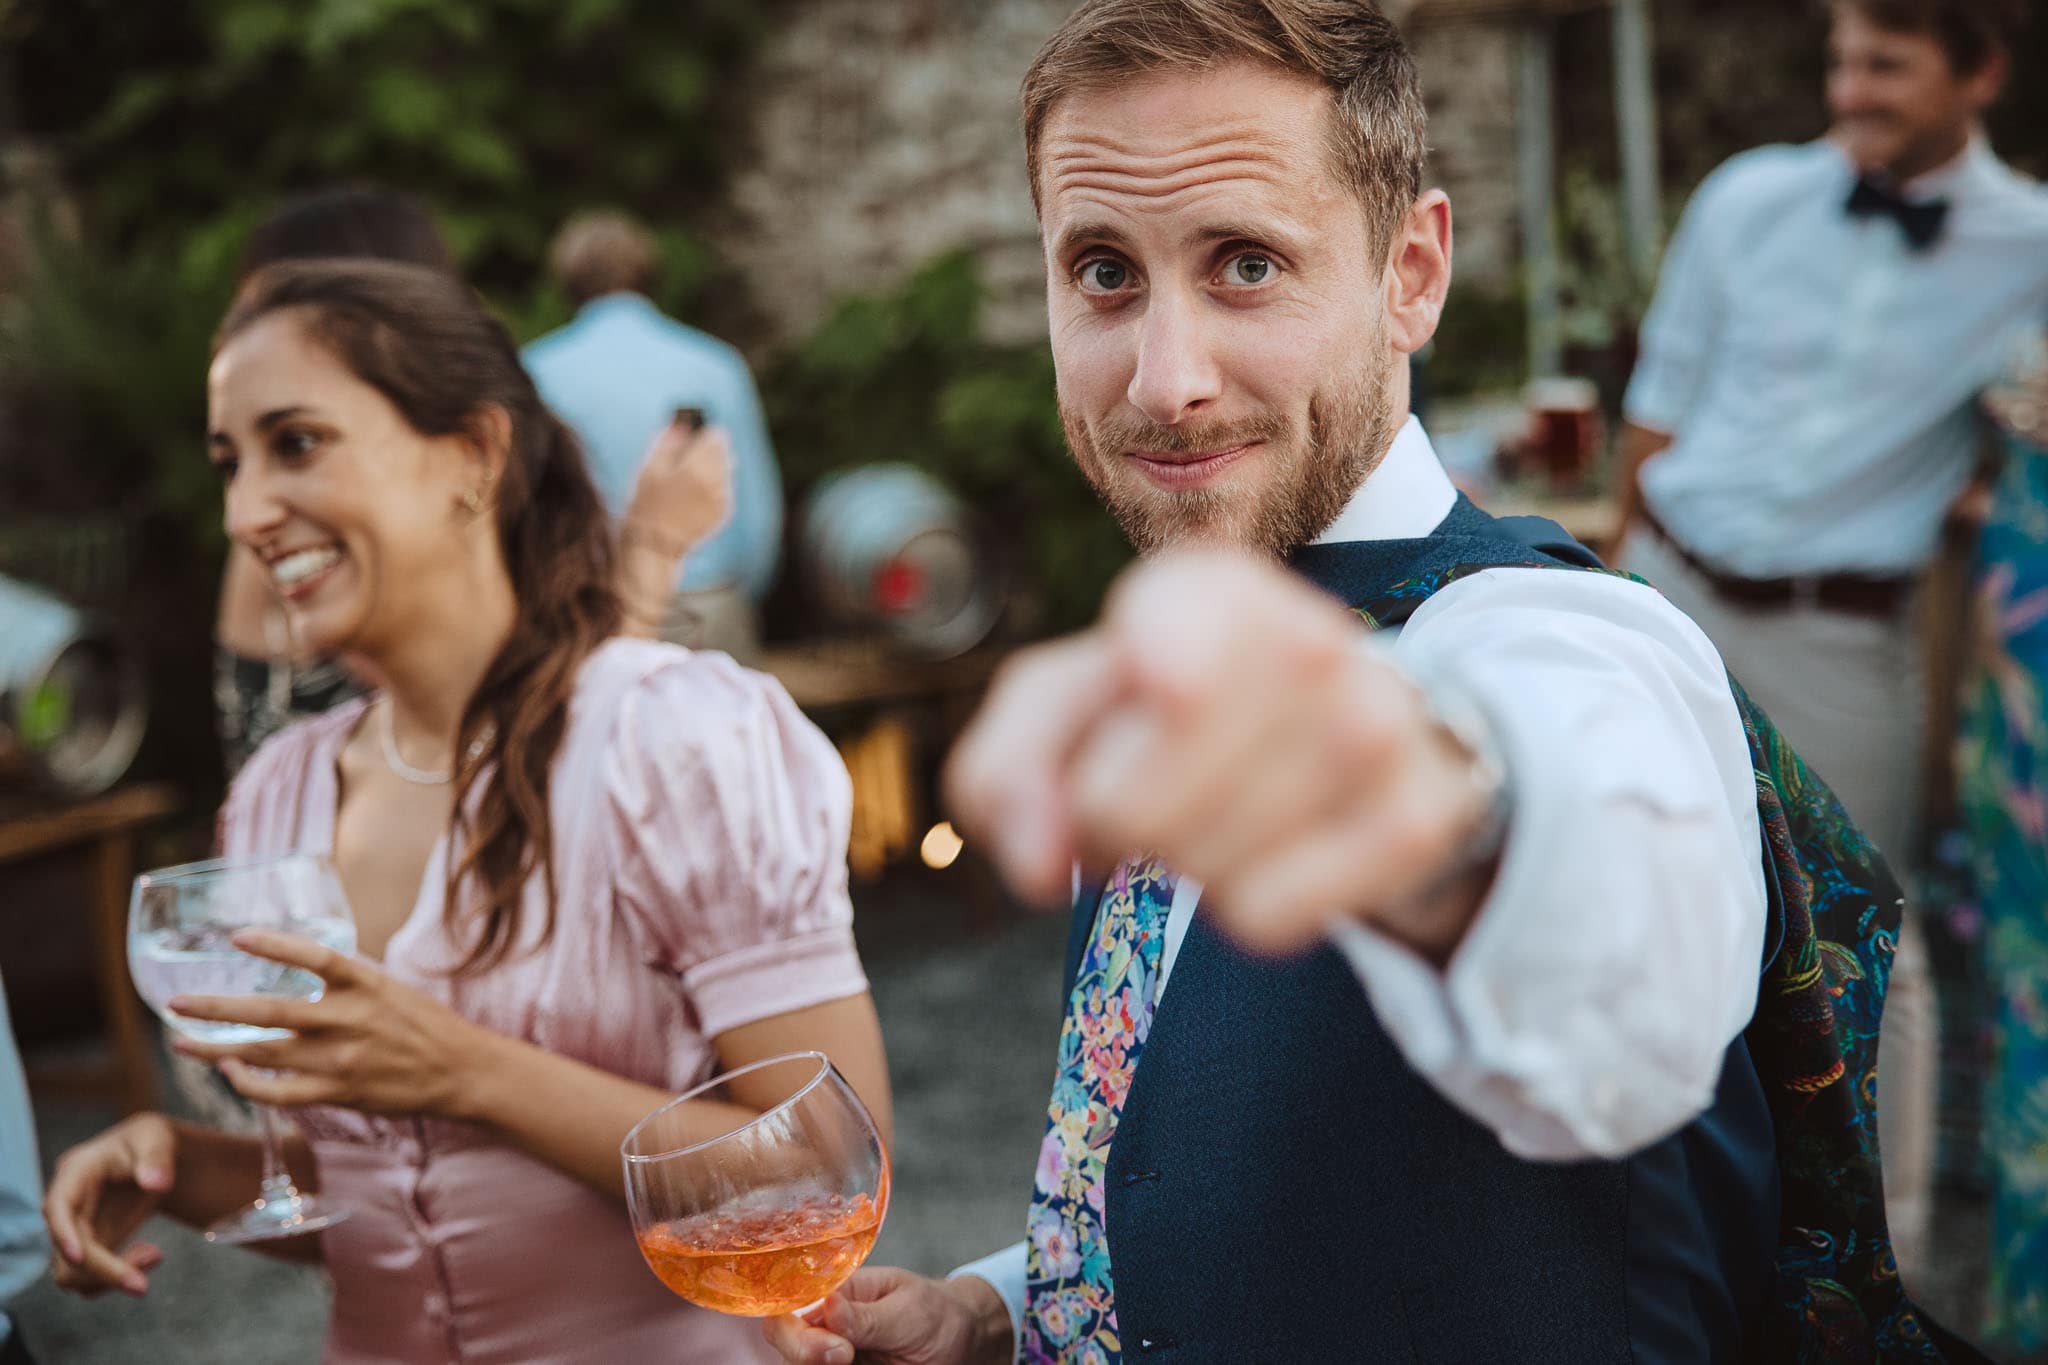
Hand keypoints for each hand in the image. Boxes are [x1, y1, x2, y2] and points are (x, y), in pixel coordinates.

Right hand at [44, 1114, 174, 1296]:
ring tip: (156, 1255)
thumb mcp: (156, 1137)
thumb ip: (157, 1158)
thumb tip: (156, 1185)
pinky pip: (90, 1277)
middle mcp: (68, 1206)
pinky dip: (118, 1276)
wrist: (150, 1156)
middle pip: (67, 1253)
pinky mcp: (89, 1247)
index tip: (79, 1258)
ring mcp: (75, 1230)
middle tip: (151, 1269)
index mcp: (76, 1173)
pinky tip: (151, 1255)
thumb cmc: (149, 1141)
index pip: (57, 1207)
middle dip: (105, 1271)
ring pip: (72, 1274)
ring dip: (111, 1277)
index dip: (62, 1233)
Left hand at [167, 929, 489, 1116]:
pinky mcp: (338, 1091)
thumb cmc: (425, 1024)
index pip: (316, 957)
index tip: (238, 937)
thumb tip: (303, 967)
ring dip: (215, 1048)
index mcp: (367, 984)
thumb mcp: (390, 988)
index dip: (276, 946)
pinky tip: (229, 1071)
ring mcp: (341, 1058)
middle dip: (216, 1008)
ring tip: (181, 1042)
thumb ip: (347, 982)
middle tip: (176, 1004)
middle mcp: (349, 1019)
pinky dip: (248, 1084)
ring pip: (263, 1054)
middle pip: (270, 1011)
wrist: (461, 1070)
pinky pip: (280, 1092)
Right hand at [625, 417, 732, 555]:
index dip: (705, 433)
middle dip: (709, 452)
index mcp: (697, 467)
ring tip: (687, 483)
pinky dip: (713, 489)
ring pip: (726, 471)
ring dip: (712, 470)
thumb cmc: (646, 503)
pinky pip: (724, 490)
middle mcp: (716, 482)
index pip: (717, 436)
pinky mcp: (724, 513)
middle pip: (724, 452)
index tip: (694, 437)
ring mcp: (723, 498)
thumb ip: (669, 439)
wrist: (654, 545)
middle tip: (688, 461)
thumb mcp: (650, 467)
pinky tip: (692, 499)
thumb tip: (682, 421)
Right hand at [762, 1268, 1011, 1364]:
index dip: (796, 1331)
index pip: (790, 1310)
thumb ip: (865, 1315)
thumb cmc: (935, 1315)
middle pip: (788, 1347)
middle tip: (847, 1357)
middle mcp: (826, 1328)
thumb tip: (828, 1305)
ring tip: (858, 1361)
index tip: (834, 1347)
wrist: (964, 1342)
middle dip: (806, 1354)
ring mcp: (833, 1358)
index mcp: (834, 1296)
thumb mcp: (906, 1310)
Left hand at [945, 550, 1497, 960]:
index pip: (1141, 674)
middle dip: (1111, 833)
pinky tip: (1281, 852)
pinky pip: (1268, 919)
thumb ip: (1005, 772)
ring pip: (1200, 873)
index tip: (1099, 760)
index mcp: (1209, 587)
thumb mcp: (1064, 713)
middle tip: (1148, 799)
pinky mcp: (1421, 818)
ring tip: (1221, 814)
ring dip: (1184, 872)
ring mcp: (1378, 726)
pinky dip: (1250, 911)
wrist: (1347, 738)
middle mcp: (1308, 636)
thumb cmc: (1170, 717)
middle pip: (1129, 811)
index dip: (1074, 762)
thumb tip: (1034, 862)